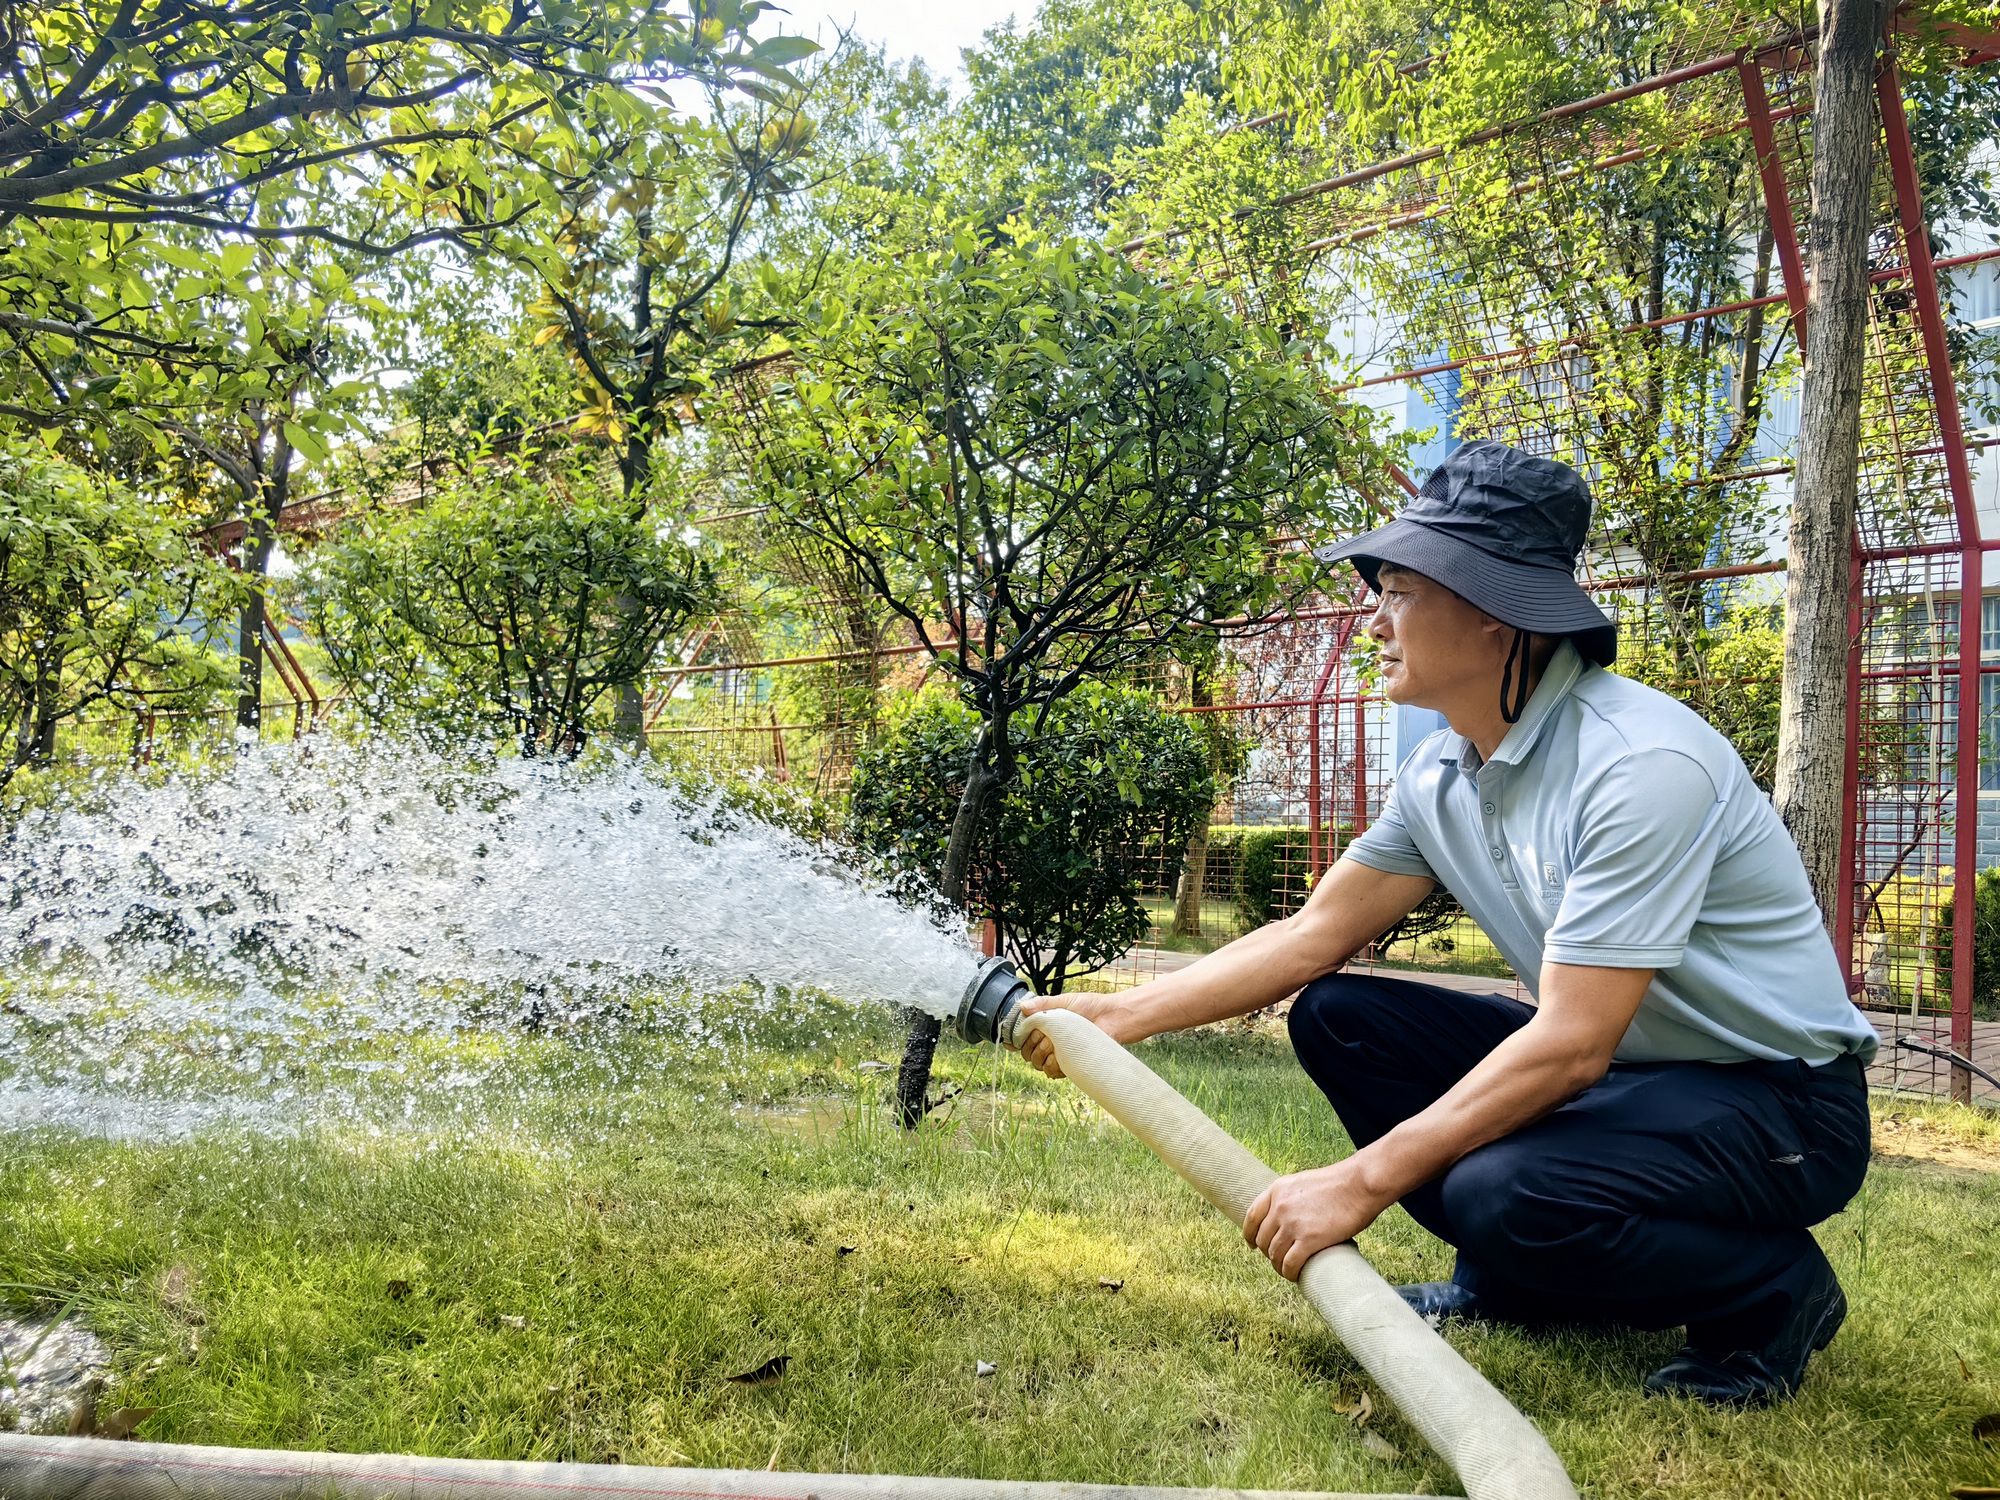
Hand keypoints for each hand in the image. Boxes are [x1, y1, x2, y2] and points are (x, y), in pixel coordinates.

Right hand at [1012, 991, 1135, 1078]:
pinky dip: (1052, 1066)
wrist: (1113, 1018)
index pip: (1023, 1036)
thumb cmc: (1091, 1006)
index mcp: (1045, 1025)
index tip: (1014, 1040)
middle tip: (1041, 1038)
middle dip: (1030, 1047)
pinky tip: (1059, 1057)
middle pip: (1027, 1053)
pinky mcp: (1070, 1063)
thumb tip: (1022, 1007)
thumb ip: (1042, 1004)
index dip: (1016, 1040)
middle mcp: (1050, 1040)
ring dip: (1041, 1057)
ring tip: (1052, 1046)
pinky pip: (1053, 1071)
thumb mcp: (1064, 1001)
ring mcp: (1060, 1053)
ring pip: (1038, 1064)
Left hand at [1242, 1160, 1387, 1280]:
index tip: (1252, 1245)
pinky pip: (1290, 1263)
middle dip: (1268, 1252)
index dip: (1250, 1234)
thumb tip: (1287, 1216)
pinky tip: (1295, 1275)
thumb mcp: (1304, 1182)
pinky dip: (1290, 1273)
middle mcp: (1280, 1207)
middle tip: (1279, 1259)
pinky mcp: (1309, 1240)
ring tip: (1288, 1270)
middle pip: (1263, 1239)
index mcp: (1277, 1190)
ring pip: (1274, 1254)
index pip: (1252, 1216)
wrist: (1360, 1184)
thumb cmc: (1340, 1183)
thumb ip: (1291, 1198)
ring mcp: (1293, 1224)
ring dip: (1279, 1265)